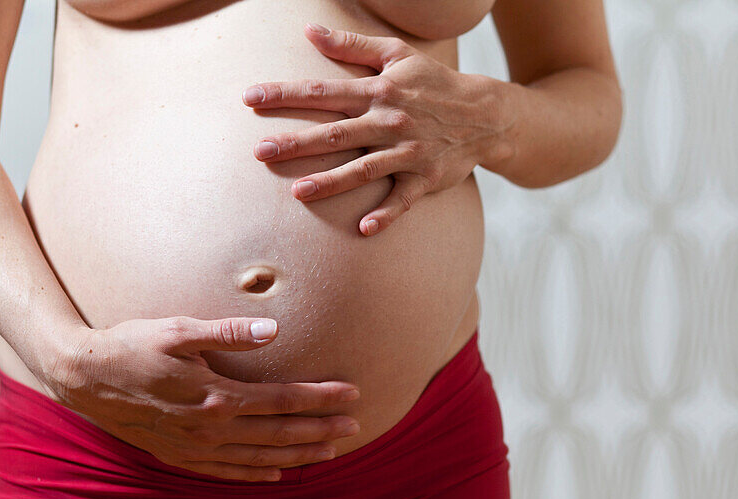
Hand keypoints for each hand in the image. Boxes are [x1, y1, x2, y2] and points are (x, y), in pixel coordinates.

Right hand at [40, 316, 361, 481]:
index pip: (284, 400)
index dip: (321, 398)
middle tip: (356, 426)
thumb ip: (229, 332)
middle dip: (321, 429)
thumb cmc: (131, 345)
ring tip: (331, 451)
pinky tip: (278, 474)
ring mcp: (196, 448)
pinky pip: (228, 471)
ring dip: (299, 455)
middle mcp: (212, 428)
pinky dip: (257, 474)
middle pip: (280, 433)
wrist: (83, 378)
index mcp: (217, 396)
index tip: (352, 394)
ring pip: (260, 457)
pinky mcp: (180, 456)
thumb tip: (273, 329)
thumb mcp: (179, 329)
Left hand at [242, 22, 503, 235]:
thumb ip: (352, 46)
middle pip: (335, 133)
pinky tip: (364, 228)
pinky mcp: (425, 178)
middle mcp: (389, 122)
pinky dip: (386, 214)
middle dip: (296, 142)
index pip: (322, 92)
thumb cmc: (435, 83)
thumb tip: (310, 32)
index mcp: (378, 91)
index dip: (285, 94)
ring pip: (363, 169)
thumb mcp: (397, 55)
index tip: (251, 99)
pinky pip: (403, 199)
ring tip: (298, 192)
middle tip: (259, 152)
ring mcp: (408, 152)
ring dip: (331, 181)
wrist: (486, 114)